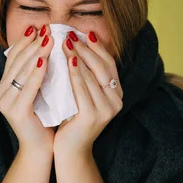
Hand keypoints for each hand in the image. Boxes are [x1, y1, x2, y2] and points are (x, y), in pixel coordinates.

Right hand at [0, 25, 54, 150]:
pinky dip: (36, 73)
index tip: (38, 27)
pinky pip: (27, 88)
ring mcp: (6, 102)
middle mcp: (1, 92)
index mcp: (5, 86)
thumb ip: (40, 73)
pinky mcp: (16, 111)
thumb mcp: (41, 91)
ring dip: (36, 53)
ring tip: (48, 39)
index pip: (14, 58)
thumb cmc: (46, 118)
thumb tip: (48, 45)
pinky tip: (44, 61)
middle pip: (17, 62)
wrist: (42, 148)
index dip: (25, 42)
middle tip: (45, 28)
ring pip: (22, 72)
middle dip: (32, 44)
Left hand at [53, 30, 123, 155]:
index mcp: (116, 95)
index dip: (98, 47)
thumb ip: (85, 77)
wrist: (70, 150)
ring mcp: (106, 110)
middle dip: (87, 49)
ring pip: (92, 76)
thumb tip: (78, 46)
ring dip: (78, 57)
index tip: (86, 32)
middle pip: (103, 67)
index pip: (109, 65)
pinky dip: (75, 73)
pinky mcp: (92, 116)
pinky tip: (68, 61)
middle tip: (72, 35)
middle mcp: (116, 101)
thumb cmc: (73, 120)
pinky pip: (82, 89)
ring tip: (66, 43)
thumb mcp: (82, 95)